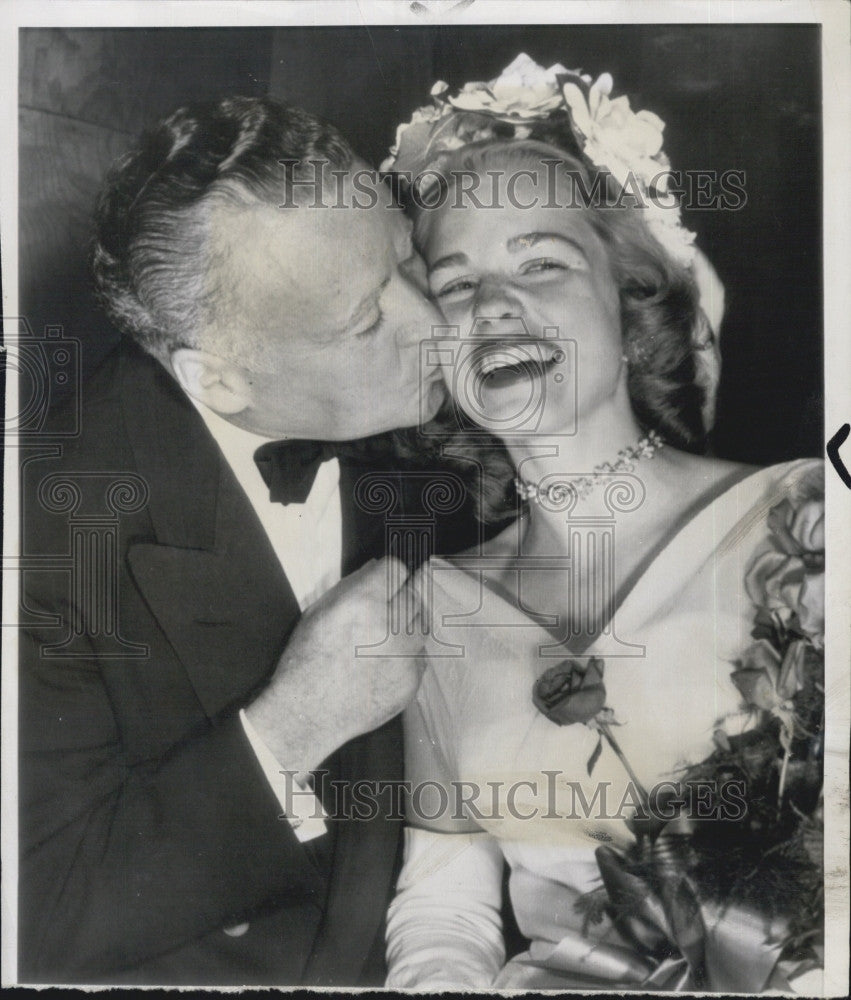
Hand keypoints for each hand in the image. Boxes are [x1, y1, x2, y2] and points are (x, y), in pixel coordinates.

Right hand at [244, 556, 426, 771]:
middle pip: (413, 596)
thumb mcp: (318, 613)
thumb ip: (351, 587)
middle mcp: (389, 626)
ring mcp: (404, 655)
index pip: (396, 569)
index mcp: (363, 603)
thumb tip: (377, 567)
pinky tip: (383, 665)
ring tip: (382, 640)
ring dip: (405, 627)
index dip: (387, 576)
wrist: (308, 714)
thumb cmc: (306, 661)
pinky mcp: (411, 681)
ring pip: (421, 625)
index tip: (382, 584)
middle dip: (398, 601)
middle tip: (380, 614)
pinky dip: (406, 656)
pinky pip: (420, 656)